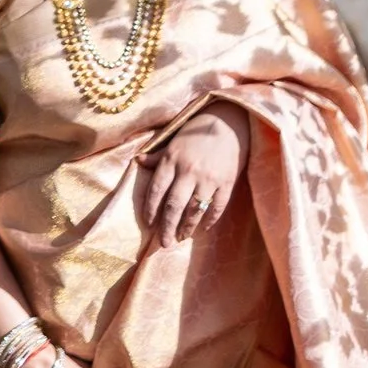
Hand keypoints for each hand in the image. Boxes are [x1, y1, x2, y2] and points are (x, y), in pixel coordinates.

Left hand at [138, 102, 246, 247]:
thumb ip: (157, 156)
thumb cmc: (197, 133)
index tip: (148, 225)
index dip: (150, 209)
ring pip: (194, 210)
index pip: (156, 190)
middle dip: (167, 227)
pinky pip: (216, 207)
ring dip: (187, 227)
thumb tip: (137, 161)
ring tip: (180, 238)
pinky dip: (209, 220)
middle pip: (174, 205)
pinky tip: (202, 229)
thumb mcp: (173, 141)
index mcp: (172, 160)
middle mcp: (188, 171)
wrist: (229, 123)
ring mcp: (208, 179)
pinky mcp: (226, 183)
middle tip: (163, 243)